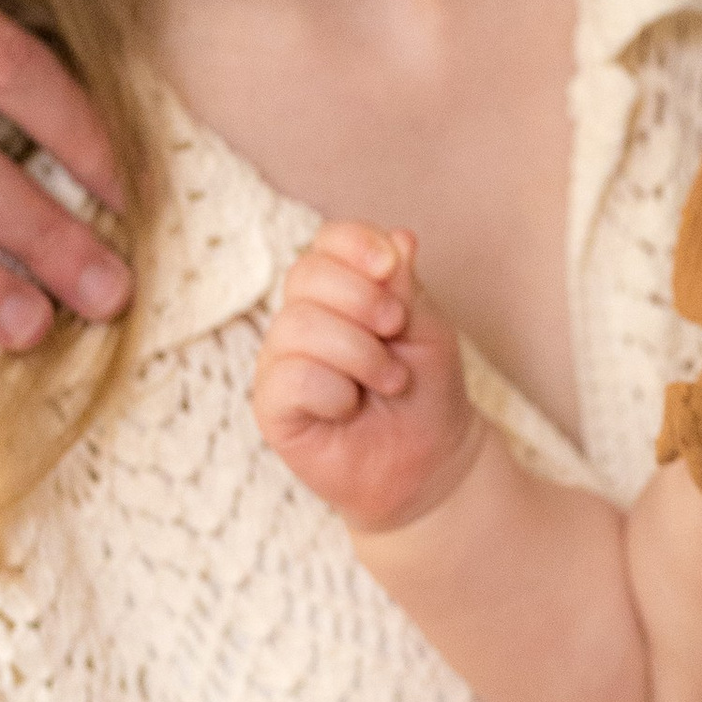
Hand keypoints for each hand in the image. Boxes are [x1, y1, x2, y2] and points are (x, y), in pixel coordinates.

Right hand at [253, 225, 479, 532]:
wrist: (429, 462)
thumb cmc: (426, 390)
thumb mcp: (426, 329)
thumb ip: (405, 286)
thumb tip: (398, 239)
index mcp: (339, 290)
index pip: (327, 242)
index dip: (356, 244)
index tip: (390, 266)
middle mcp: (302, 318)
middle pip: (306, 275)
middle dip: (363, 301)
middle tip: (396, 332)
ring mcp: (281, 361)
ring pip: (299, 326)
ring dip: (360, 354)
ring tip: (389, 381)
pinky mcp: (272, 406)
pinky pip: (291, 377)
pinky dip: (335, 392)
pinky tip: (349, 409)